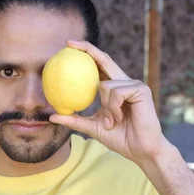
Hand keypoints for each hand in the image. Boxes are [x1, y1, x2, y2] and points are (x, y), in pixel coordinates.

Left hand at [49, 40, 168, 163]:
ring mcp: (134, 84)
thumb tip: (52, 116)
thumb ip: (75, 120)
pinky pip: (116, 92)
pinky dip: (113, 108)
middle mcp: (124, 82)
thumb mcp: (92, 127)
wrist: (141, 150)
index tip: (67, 46)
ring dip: (105, 107)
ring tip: (112, 122)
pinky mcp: (141, 89)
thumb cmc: (120, 139)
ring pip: (105, 85)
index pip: (99, 66)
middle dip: (87, 48)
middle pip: (104, 59)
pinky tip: (118, 118)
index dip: (86, 53)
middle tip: (68, 44)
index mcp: (114, 89)